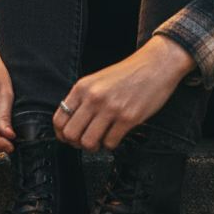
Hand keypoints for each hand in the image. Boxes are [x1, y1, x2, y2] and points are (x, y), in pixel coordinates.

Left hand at [53, 35, 196, 152]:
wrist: (154, 66)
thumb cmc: (126, 74)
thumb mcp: (96, 81)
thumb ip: (82, 99)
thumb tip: (70, 123)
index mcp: (82, 87)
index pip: (59, 119)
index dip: (60, 134)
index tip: (67, 138)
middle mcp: (93, 97)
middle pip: (71, 134)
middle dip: (76, 143)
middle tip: (84, 142)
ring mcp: (110, 108)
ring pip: (88, 142)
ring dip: (93, 147)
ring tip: (100, 140)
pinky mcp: (128, 118)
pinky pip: (110, 143)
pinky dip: (110, 144)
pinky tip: (114, 135)